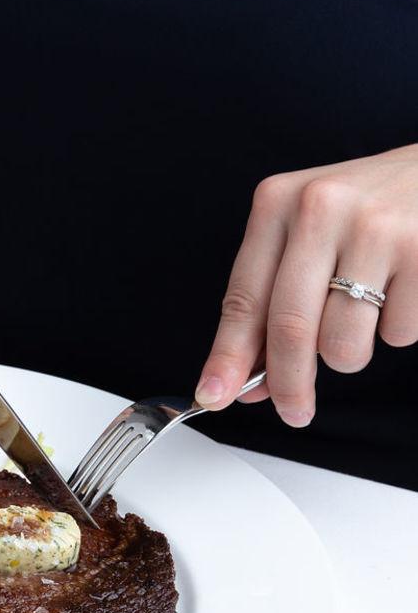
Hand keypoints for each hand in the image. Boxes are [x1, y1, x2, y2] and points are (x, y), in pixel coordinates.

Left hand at [196, 147, 417, 425]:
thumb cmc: (371, 207)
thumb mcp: (309, 234)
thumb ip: (275, 301)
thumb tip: (251, 379)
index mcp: (278, 202)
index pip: (243, 298)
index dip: (227, 357)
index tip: (214, 395)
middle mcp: (320, 208)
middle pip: (289, 328)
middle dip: (288, 384)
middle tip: (293, 410)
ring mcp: (374, 228)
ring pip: (342, 343)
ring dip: (349, 354)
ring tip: (365, 316)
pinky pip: (397, 334)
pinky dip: (399, 329)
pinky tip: (404, 290)